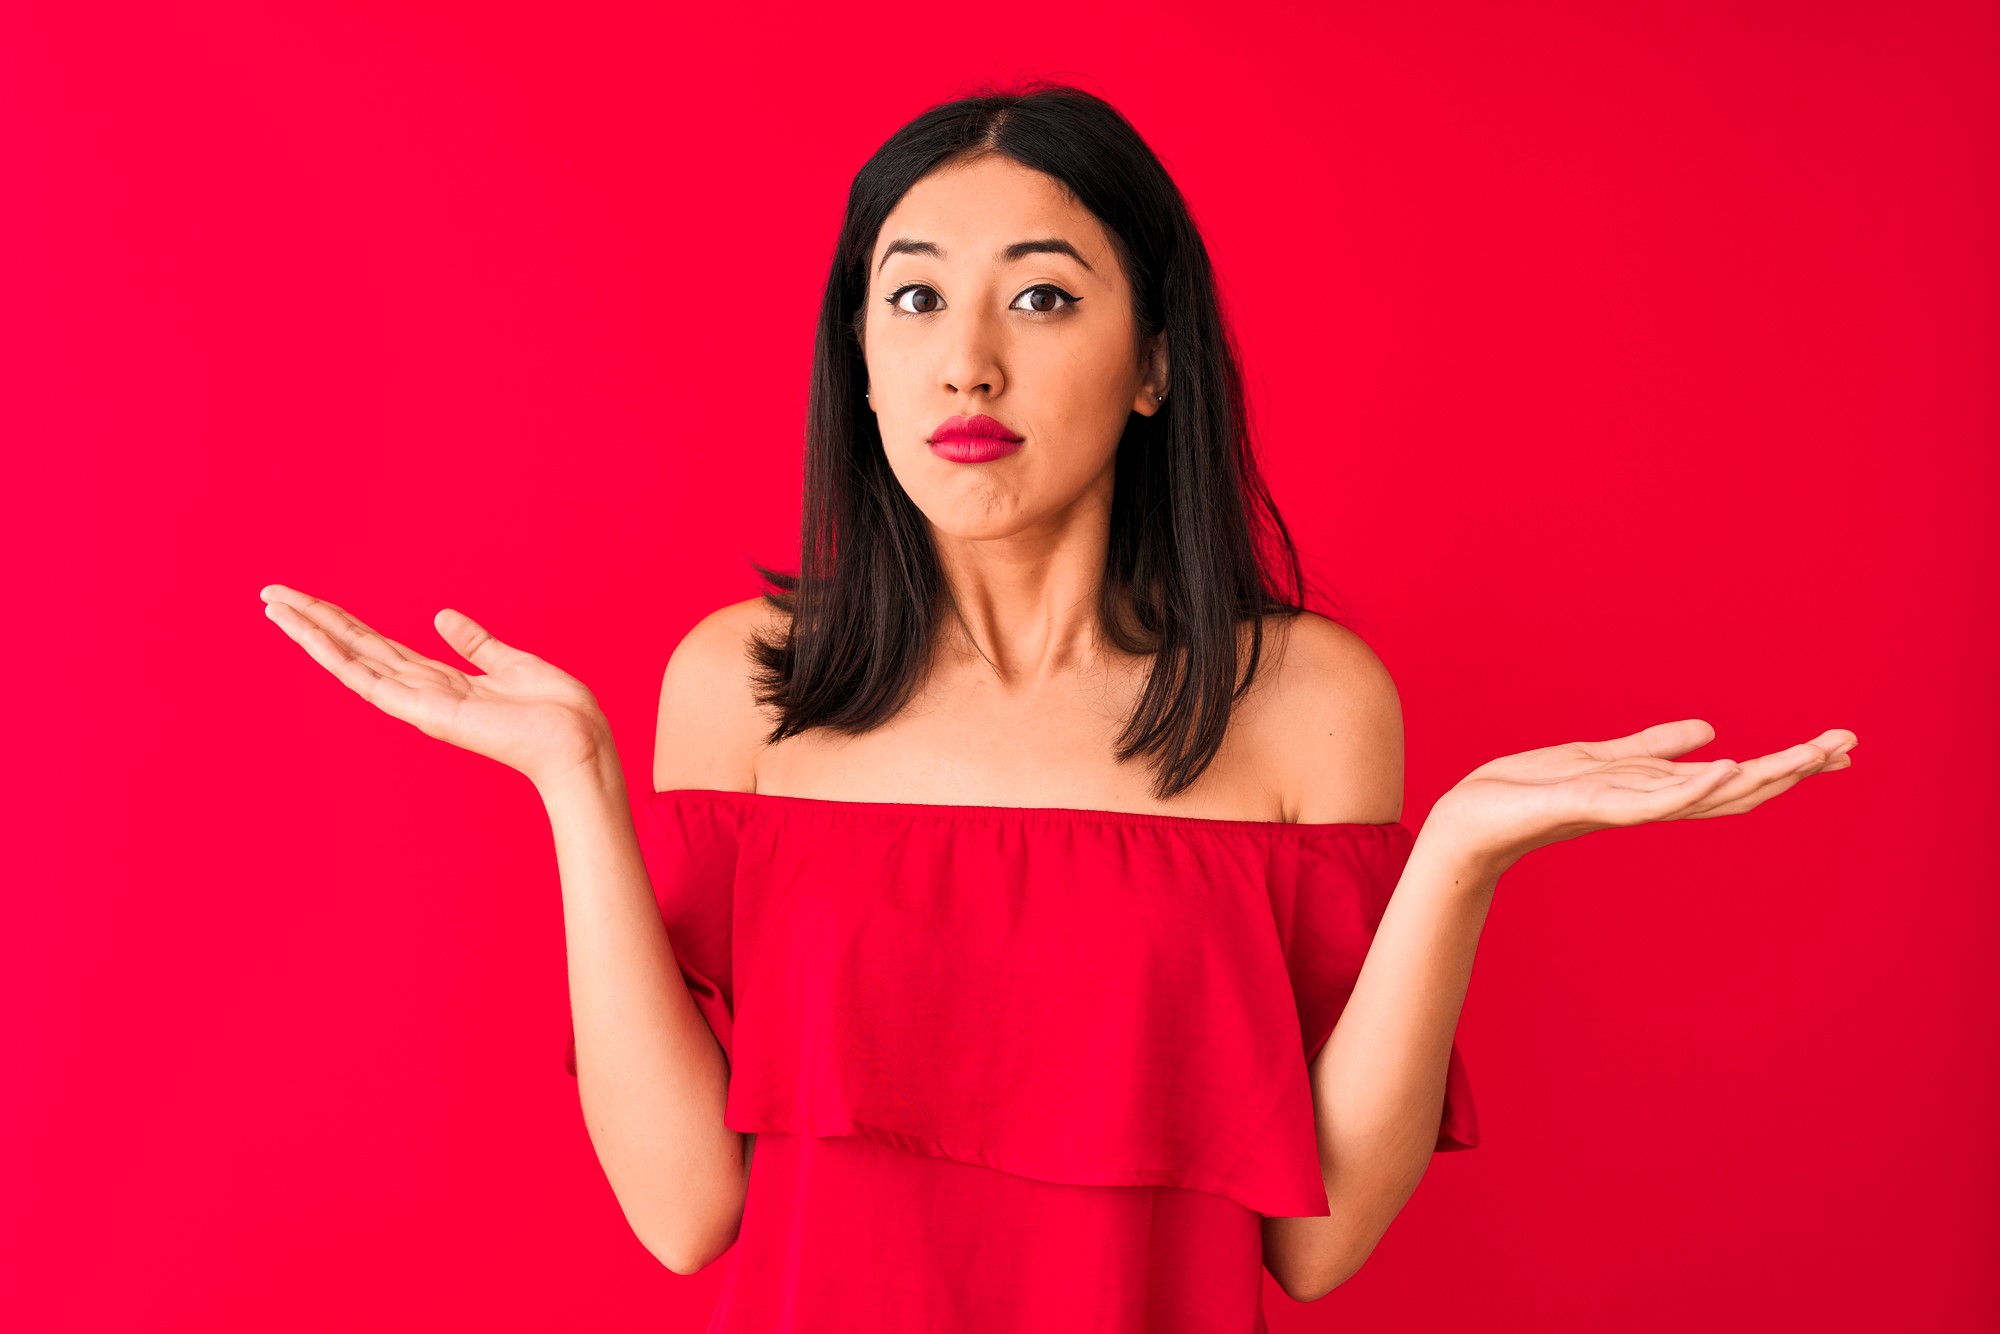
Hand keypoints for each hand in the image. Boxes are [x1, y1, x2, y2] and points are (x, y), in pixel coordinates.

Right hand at [259, 583, 612, 789]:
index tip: (311, 602)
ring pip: (351, 661)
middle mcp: (422, 692)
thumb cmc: (557, 713)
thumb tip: (444, 617)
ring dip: (311, 633)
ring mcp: (418, 703)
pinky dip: (335, 656)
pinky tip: (308, 634)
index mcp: (442, 681)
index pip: (381, 646)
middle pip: (356, 649)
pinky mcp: (423, 711)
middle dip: (314, 621)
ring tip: (273, 605)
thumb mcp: (513, 664)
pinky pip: (369, 680)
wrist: (579, 745)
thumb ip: (477, 643)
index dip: (345, 623)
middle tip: (271, 593)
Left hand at [1424, 718, 1857, 881]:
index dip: (1787, 764)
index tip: (1839, 748)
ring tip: (1807, 754)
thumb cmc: (1528, 792)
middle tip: (1850, 744)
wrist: (1470, 820)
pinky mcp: (1588, 807)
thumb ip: (1652, 747)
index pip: (1734, 778)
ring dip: (1758, 773)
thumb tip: (1712, 730)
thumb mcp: (1598, 759)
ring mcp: (1623, 809)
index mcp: (1654, 791)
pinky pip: (1648, 800)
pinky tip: (1725, 766)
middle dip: (1793, 767)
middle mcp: (1649, 805)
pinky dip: (1689, 785)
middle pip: (1736, 788)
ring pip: (1704, 794)